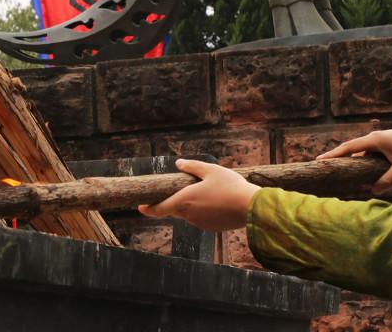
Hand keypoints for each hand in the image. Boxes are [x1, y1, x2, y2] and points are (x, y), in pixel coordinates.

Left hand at [137, 159, 259, 231]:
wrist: (251, 207)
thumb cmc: (230, 186)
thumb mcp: (210, 170)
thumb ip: (192, 166)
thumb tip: (178, 163)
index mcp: (184, 201)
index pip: (159, 209)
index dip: (148, 209)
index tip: (140, 207)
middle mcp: (189, 215)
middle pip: (175, 209)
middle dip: (176, 200)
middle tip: (185, 188)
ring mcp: (200, 224)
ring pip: (190, 213)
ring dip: (193, 205)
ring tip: (210, 192)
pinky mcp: (211, 228)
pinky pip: (202, 218)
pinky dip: (205, 211)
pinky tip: (218, 201)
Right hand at [316, 118, 391, 193]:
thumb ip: (388, 181)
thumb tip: (372, 190)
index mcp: (375, 141)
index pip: (349, 148)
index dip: (333, 154)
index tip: (319, 160)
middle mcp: (374, 139)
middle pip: (351, 149)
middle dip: (336, 157)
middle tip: (322, 165)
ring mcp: (380, 141)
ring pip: (361, 152)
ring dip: (351, 160)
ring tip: (338, 170)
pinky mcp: (386, 144)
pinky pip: (369, 154)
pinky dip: (362, 161)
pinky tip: (360, 170)